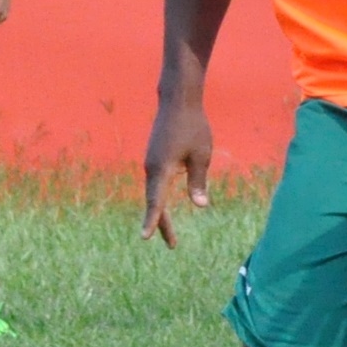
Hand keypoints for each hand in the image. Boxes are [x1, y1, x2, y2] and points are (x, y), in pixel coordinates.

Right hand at [141, 97, 211, 246]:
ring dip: (160, 212)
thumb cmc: (193, 126)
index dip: (153, 221)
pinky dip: (159, 198)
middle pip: (155, 201)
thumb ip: (198, 181)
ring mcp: (151, 162)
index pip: (157, 201)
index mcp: (162, 169)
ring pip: (154, 193)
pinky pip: (155, 183)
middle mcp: (152, 168)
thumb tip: (200, 205)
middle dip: (162, 224)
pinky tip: (165, 205)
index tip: (146, 237)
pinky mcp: (154, 157)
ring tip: (169, 232)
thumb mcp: (201, 156)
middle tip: (173, 245)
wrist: (178, 101)